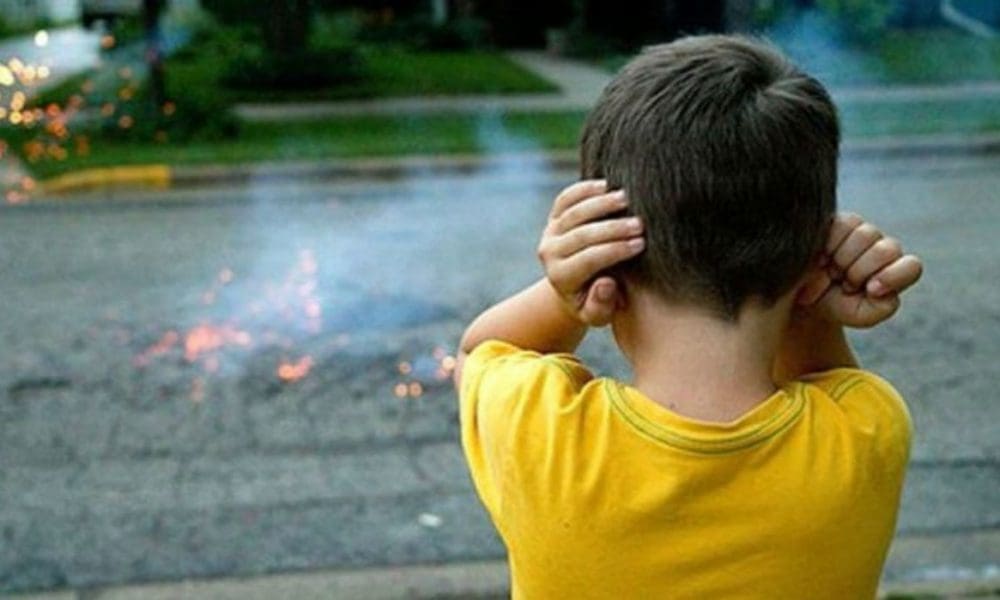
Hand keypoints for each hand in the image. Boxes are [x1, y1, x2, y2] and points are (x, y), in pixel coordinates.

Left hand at [537, 180, 644, 326]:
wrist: (575, 287)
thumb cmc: (594, 302)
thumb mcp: (598, 315)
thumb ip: (601, 306)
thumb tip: (605, 284)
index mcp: (561, 277)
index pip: (588, 260)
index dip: (614, 250)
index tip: (640, 244)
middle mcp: (550, 253)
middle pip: (582, 234)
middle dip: (613, 228)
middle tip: (640, 224)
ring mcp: (550, 232)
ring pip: (573, 212)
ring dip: (600, 204)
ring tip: (626, 199)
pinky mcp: (553, 216)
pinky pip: (565, 198)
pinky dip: (584, 189)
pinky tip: (606, 185)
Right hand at [796, 213, 922, 327]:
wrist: (808, 299)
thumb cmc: (838, 306)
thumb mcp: (861, 315)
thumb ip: (881, 307)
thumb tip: (876, 286)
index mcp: (896, 271)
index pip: (911, 266)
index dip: (892, 277)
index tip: (870, 290)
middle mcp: (883, 248)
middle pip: (885, 250)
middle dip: (859, 272)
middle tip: (844, 284)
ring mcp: (862, 232)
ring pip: (865, 235)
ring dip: (843, 259)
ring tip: (832, 272)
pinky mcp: (839, 221)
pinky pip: (842, 225)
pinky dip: (828, 244)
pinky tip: (821, 259)